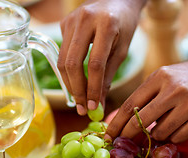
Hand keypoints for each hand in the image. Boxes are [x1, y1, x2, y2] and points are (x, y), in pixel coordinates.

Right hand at [58, 0, 146, 114]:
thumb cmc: (124, 25)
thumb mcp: (122, 50)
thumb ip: (109, 76)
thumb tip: (99, 104)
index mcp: (106, 24)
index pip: (95, 63)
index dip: (93, 88)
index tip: (94, 106)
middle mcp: (85, 19)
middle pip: (72, 63)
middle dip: (77, 89)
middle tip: (81, 108)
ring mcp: (71, 20)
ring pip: (63, 60)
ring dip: (70, 83)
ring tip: (79, 100)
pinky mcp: (64, 23)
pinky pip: (63, 53)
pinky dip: (69, 70)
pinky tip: (77, 80)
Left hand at [105, 59, 187, 142]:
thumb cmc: (185, 78)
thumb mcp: (163, 77)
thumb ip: (145, 95)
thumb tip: (124, 121)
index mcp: (159, 77)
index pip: (131, 104)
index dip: (117, 123)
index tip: (108, 135)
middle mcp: (174, 90)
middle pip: (141, 120)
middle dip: (129, 134)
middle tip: (123, 140)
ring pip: (160, 132)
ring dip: (157, 134)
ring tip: (165, 123)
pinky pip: (178, 137)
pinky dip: (173, 136)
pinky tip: (179, 125)